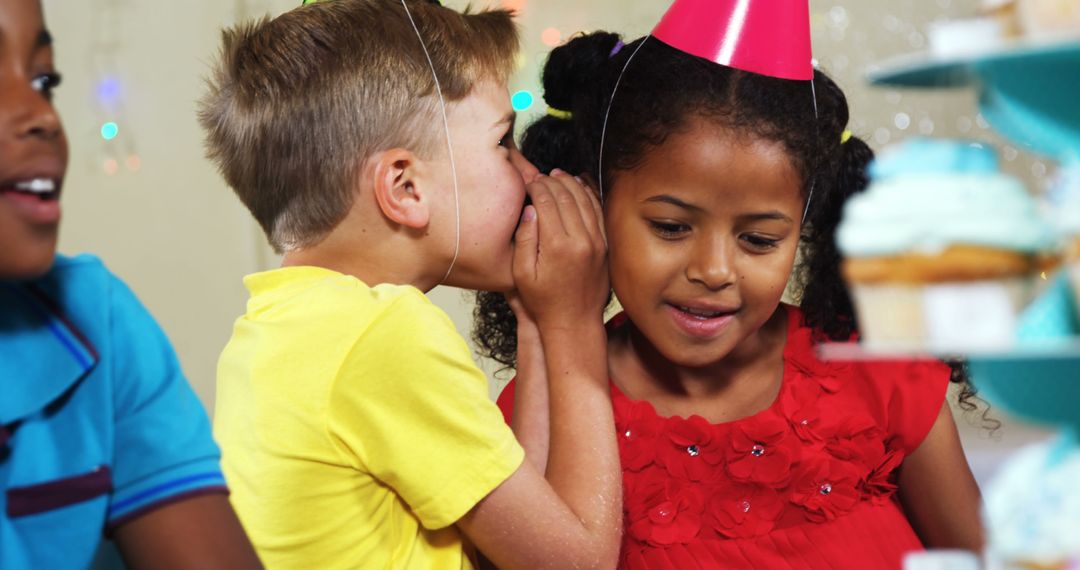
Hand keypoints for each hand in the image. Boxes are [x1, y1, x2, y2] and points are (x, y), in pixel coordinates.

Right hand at [512, 169, 606, 331]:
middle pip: (566, 196)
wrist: (574, 322)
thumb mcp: (522, 274)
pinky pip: (598, 212)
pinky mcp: (605, 246)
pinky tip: (579, 186)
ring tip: (558, 176)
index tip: (528, 183)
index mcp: (556, 246)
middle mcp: (580, 240)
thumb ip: (525, 239)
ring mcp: (596, 242)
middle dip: (551, 181)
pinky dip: (589, 195)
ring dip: (571, 183)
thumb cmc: (544, 302)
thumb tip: (530, 209)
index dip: (535, 187)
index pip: (546, 201)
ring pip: (584, 199)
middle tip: (540, 177)